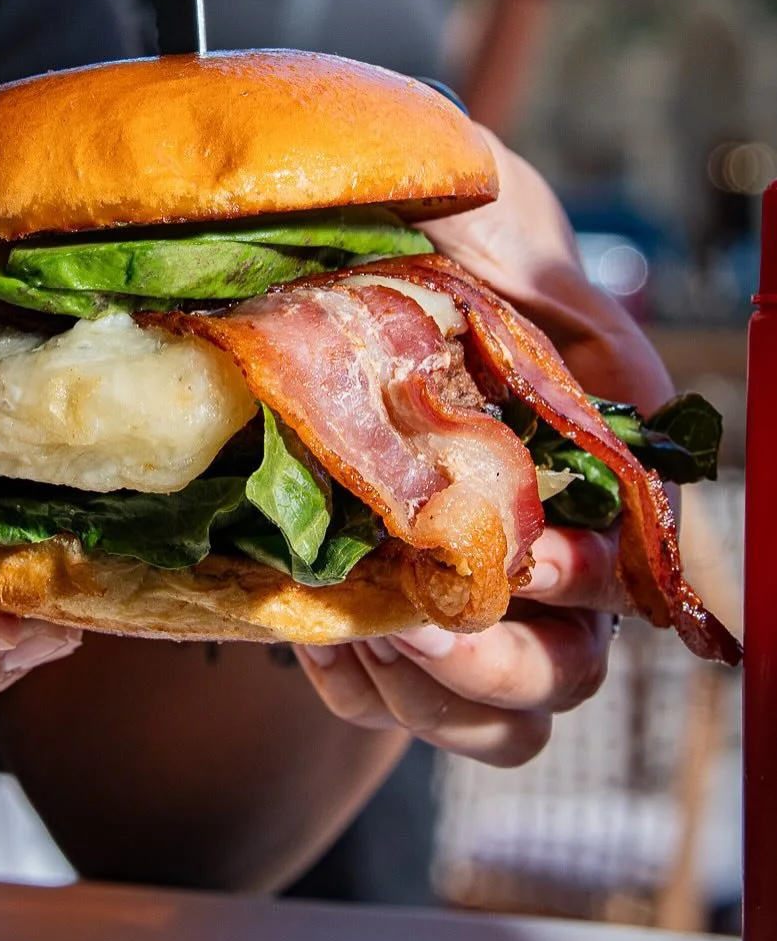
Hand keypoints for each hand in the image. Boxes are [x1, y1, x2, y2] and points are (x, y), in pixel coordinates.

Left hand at [298, 126, 669, 764]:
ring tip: (356, 631)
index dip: (592, 582)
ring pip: (497, 718)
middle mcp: (540, 555)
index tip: (527, 559)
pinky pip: (392, 709)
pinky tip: (317, 630)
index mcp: (585, 472)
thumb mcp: (490, 222)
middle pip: (569, 670)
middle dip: (500, 663)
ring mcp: (460, 600)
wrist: (307, 255)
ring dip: (428, 697)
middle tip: (413, 621)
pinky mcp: (383, 628)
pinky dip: (357, 688)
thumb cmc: (419, 233)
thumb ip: (545, 280)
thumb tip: (604, 359)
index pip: (632, 564)